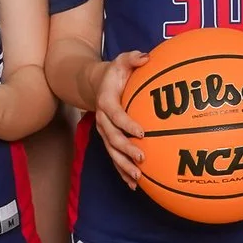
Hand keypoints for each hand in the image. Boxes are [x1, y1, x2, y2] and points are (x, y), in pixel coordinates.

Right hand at [92, 49, 148, 189]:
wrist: (96, 85)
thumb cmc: (115, 74)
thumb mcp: (122, 61)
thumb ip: (132, 58)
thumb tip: (146, 57)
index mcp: (106, 102)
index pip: (116, 115)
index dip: (127, 124)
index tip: (142, 132)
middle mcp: (102, 120)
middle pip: (113, 139)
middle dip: (126, 150)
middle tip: (142, 158)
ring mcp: (104, 133)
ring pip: (112, 153)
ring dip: (124, 166)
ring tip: (138, 178)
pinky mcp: (108, 141)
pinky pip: (114, 158)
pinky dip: (122, 172)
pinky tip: (134, 185)